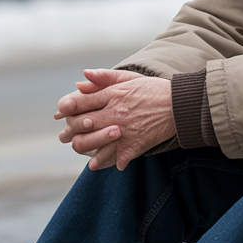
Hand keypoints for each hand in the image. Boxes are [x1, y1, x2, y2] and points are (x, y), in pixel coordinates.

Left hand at [56, 69, 175, 171]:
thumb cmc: (155, 90)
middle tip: (66, 134)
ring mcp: (124, 130)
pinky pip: (113, 158)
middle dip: (69, 129)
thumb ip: (104, 78)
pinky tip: (98, 164)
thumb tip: (80, 81)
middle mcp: (114, 113)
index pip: (79, 102)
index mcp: (112, 95)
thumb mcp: (129, 78)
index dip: (66, 108)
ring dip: (83, 146)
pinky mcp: (134, 145)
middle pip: (80, 124)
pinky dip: (103, 163)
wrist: (181, 106)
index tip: (62, 113)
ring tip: (82, 147)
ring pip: (91, 143)